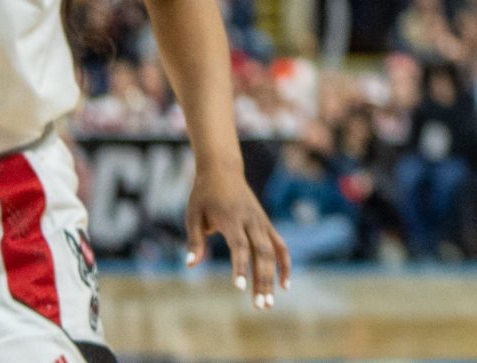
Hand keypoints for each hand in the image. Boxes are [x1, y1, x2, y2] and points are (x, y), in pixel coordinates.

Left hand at [185, 164, 289, 310]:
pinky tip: (284, 283)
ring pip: (274, 252)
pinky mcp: (266, 224)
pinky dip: (284, 264)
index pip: (239, 246)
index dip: (241, 267)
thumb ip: (195, 240)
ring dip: (273, 278)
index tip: (240, 288)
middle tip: (261, 306)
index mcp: (232, 218)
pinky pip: (280, 245)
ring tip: (270, 302)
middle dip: (262, 281)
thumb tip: (192, 264)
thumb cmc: (204, 194)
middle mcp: (251, 221)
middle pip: (261, 254)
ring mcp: (262, 222)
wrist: (223, 170)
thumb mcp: (193, 214)